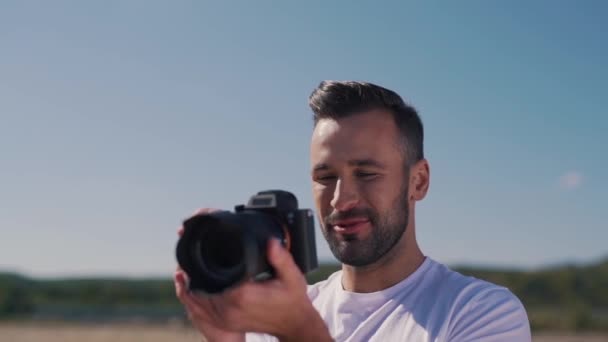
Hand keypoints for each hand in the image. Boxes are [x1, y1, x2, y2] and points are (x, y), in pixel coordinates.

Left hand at [175, 208, 331, 340]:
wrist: (294, 324)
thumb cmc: (293, 299)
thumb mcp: (292, 276)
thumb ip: (281, 258)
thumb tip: (270, 241)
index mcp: (243, 295)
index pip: (213, 274)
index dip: (205, 258)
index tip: (206, 243)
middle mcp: (230, 310)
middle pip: (201, 284)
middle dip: (195, 267)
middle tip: (194, 247)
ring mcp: (226, 319)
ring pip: (197, 298)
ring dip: (192, 280)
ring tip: (190, 262)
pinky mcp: (225, 323)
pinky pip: (201, 309)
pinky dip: (195, 295)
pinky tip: (194, 282)